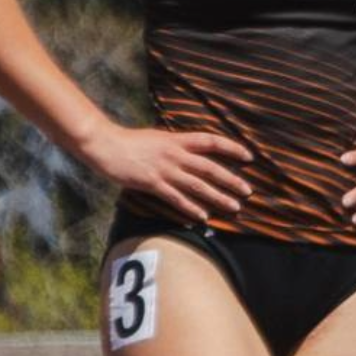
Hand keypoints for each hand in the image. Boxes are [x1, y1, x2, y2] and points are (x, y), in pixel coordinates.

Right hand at [83, 126, 251, 222]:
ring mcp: (164, 169)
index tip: (249, 156)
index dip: (232, 148)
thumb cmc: (132, 142)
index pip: (212, 141)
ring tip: (234, 207)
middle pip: (210, 167)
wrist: (106, 145)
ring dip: (218, 197)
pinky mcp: (152, 183)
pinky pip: (176, 198)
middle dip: (231, 180)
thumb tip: (194, 153)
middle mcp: (175, 154)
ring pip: (198, 185)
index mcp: (178, 140)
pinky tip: (204, 217)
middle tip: (248, 191)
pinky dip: (191, 208)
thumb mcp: (159, 138)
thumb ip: (177, 146)